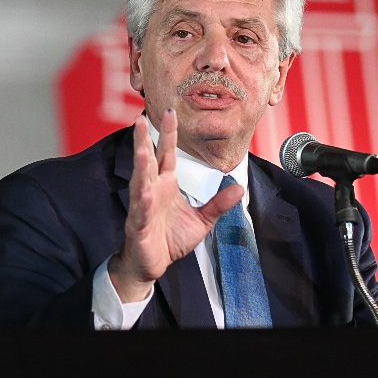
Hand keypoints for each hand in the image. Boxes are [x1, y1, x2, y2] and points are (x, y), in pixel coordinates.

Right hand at [107, 109, 240, 302]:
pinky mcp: (139, 224)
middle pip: (148, 159)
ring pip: (140, 179)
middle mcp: (151, 189)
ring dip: (140, 163)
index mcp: (165, 184)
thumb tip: (239, 187)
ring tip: (140, 147)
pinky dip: (143, 200)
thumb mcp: (202, 220)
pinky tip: (144, 190)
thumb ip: (218, 203)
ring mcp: (143, 205)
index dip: (169, 134)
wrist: (153, 264)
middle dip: (144, 139)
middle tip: (141, 119)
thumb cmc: (170, 239)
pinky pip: (141, 209)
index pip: (166, 154)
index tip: (171, 112)